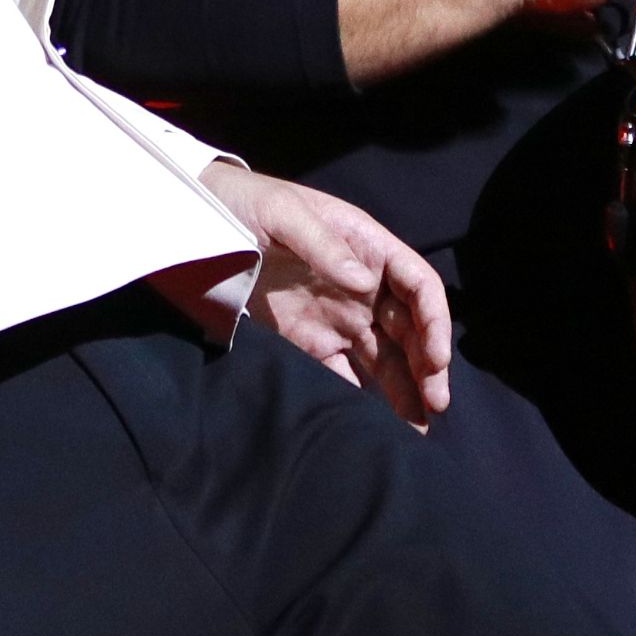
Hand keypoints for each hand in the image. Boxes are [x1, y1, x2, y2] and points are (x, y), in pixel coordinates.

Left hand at [197, 163, 454, 420]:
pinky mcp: (310, 343)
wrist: (199, 220)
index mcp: (369, 249)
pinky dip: (360, 401)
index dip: (435, 322)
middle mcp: (364, 288)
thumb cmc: (247, 204)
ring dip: (405, 391)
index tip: (436, 358)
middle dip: (428, 366)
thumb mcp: (283, 212)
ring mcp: (338, 318)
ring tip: (417, 431)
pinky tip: (372, 426)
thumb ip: (323, 244)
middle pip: (410, 330)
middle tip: (435, 404)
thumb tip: (365, 283)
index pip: (419, 286)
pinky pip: (343, 376)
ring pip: (385, 359)